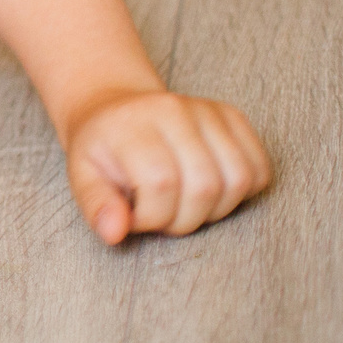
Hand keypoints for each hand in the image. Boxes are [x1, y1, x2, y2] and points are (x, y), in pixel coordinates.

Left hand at [61, 88, 269, 243]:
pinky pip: (259, 168)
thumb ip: (96, 205)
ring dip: (216, 209)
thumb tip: (115, 233)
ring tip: (184, 204)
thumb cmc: (103, 150)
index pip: (161, 184)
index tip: (135, 217)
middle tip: (161, 214)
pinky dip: (242, 192)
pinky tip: (210, 191)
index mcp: (133, 123)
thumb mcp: (83, 176)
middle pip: (205, 185)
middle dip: (184, 219)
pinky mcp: (233, 117)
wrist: (117, 109)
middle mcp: (174, 109)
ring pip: (239, 179)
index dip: (152, 217)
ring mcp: (207, 110)